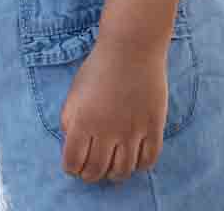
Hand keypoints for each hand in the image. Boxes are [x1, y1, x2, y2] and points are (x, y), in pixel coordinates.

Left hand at [59, 38, 166, 182]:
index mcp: (82, 122)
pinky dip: (139, 165)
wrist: (132, 47)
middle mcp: (106, 131)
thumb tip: (72, 145)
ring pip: (123, 172)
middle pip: (96, 172)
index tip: (75, 165)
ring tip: (113, 166)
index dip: (72, 168)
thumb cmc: (99, 68)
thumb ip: (70, 120)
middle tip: (93, 169)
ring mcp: (132, 131)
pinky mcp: (154, 127)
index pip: (73, 163)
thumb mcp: (74, 93)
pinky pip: (148, 160)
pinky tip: (134, 157)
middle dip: (91, 175)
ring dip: (115, 174)